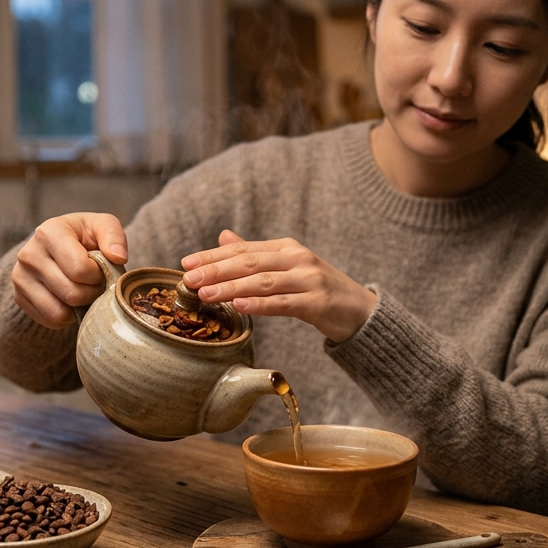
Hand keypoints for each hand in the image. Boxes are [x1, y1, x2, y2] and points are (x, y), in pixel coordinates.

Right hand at [10, 213, 127, 328]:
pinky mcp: (19, 297)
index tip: (99, 269)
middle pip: (71, 293)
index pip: (79, 270)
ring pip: (59, 312)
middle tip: (95, 284)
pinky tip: (70, 299)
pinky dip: (66, 316)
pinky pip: (50, 321)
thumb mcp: (102, 226)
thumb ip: (114, 237)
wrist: (57, 245)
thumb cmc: (84, 236)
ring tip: (83, 291)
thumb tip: (119, 258)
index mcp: (48, 232)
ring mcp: (20, 277)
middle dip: (92, 293)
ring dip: (79, 307)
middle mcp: (28, 254)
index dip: (98, 276)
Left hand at [181, 230, 377, 342]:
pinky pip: (284, 303)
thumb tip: (223, 236)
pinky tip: (240, 306)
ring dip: (232, 287)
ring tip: (206, 294)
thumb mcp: (288, 266)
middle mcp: (297, 258)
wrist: (360, 311)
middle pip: (249, 262)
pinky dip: (261, 304)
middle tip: (189, 279)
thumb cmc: (318, 290)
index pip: (242, 249)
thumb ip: (256, 254)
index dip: (212, 256)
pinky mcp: (318, 302)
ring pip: (263, 282)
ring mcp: (309, 279)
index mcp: (285, 248)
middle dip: (216, 270)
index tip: (186, 264)